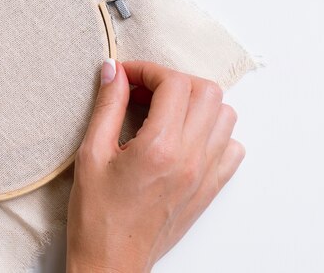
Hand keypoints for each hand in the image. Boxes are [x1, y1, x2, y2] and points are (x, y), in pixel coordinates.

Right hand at [66, 60, 244, 271]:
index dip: (147, 70)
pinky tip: (184, 137)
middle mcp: (191, 158)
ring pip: (225, 115)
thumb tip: (113, 71)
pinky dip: (213, 132)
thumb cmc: (97, 214)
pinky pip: (232, 148)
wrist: (112, 260)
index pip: (173, 84)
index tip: (126, 76)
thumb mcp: (91, 153)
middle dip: (173, 81)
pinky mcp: (210, 189)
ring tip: (164, 111)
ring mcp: (206, 174)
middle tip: (144, 91)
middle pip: (206, 92)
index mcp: (160, 148)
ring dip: (195, 103)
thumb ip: (107, 106)